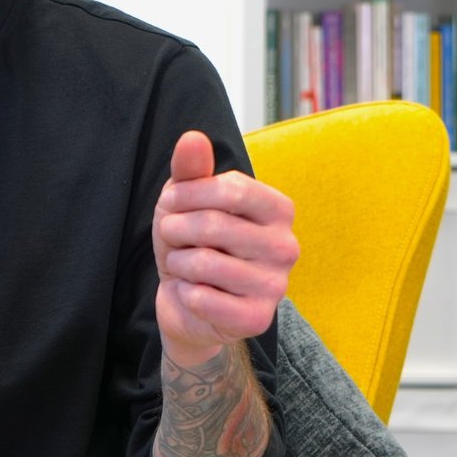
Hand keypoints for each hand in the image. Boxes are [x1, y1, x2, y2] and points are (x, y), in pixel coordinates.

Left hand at [151, 130, 297, 366]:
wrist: (189, 305)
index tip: (170, 203)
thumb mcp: (187, 201)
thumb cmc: (194, 243)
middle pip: (214, 224)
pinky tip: (192, 294)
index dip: (188, 194)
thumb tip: (192, 137)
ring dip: (178, 262)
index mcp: (278, 209)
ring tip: (183, 265)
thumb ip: (191, 169)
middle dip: (176, 229)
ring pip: (204, 262)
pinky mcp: (257, 319)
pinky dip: (183, 293)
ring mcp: (276, 286)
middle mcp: (287, 246)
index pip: (231, 188)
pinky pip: (201, 298)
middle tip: (172, 237)